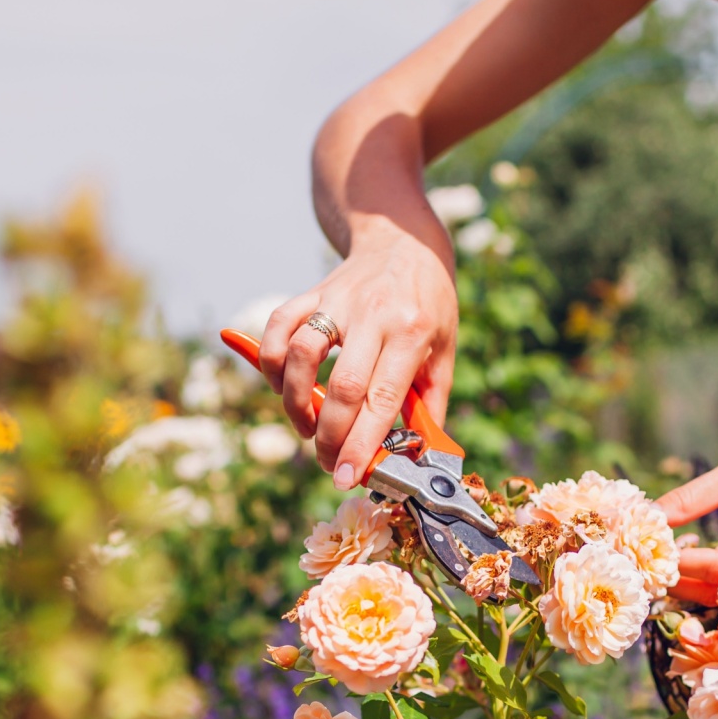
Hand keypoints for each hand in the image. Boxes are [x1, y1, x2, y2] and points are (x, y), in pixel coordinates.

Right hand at [258, 227, 456, 488]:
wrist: (406, 242)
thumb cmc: (429, 304)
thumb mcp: (445, 351)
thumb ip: (431, 405)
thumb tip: (418, 455)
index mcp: (411, 333)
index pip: (380, 399)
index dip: (361, 444)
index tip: (347, 477)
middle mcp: (372, 315)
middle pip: (341, 386)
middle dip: (329, 437)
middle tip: (327, 463)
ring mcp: (337, 301)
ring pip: (300, 355)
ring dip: (296, 402)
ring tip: (306, 425)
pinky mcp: (312, 293)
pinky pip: (279, 328)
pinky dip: (272, 362)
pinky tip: (284, 385)